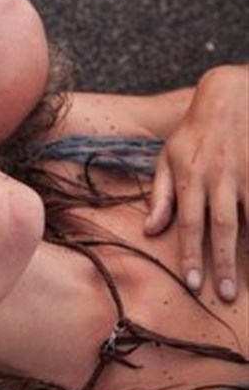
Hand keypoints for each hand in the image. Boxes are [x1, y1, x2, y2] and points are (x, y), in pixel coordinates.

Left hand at [144, 65, 246, 300]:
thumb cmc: (194, 131)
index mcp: (190, 175)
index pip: (190, 223)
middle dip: (224, 262)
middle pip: (222, 226)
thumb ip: (160, 196)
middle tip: (228, 295)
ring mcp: (246, 172)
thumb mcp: (168, 157)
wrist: (230, 95)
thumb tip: (150, 231)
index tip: (194, 285)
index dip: (192, 255)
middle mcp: (218, 176)